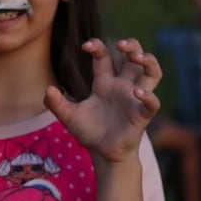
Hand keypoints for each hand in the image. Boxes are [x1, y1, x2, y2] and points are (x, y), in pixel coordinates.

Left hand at [44, 38, 161, 163]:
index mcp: (104, 83)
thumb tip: (48, 89)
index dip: (97, 47)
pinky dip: (149, 96)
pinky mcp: (141, 115)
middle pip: (134, 58)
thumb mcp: (68, 116)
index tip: (85, 45)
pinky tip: (138, 93)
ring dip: (149, 62)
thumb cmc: (89, 132)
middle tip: (122, 44)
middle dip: (132, 46)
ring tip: (138, 57)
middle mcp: (122, 87)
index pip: (104, 57)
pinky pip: (152, 103)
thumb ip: (56, 103)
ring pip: (152, 74)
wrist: (103, 155)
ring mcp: (134, 100)